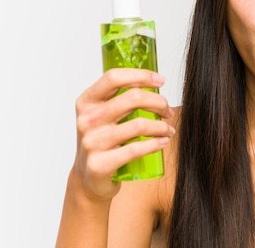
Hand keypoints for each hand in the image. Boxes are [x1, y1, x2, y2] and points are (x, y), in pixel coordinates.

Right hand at [71, 68, 174, 201]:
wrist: (88, 179)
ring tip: (167, 129)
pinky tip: (162, 142)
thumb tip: (155, 84)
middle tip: (167, 110)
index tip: (161, 80)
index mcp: (87, 102)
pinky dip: (155, 144)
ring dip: (161, 126)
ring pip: (139, 125)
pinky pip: (135, 149)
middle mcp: (87, 120)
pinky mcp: (100, 164)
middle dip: (158, 102)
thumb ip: (121, 98)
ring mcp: (92, 142)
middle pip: (132, 98)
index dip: (140, 75)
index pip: (113, 77)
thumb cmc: (102, 141)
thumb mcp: (103, 115)